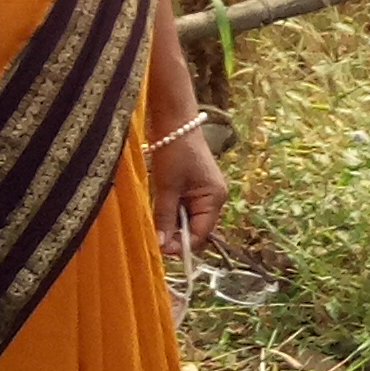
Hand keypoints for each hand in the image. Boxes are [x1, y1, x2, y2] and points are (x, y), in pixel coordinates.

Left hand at [149, 109, 224, 259]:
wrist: (174, 121)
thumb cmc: (174, 152)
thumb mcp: (167, 187)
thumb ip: (165, 217)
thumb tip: (161, 246)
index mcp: (214, 198)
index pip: (201, 234)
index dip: (182, 244)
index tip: (160, 249)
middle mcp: (214, 198)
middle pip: (196, 228)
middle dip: (176, 234)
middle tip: (154, 236)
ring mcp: (205, 191)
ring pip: (188, 218)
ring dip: (172, 222)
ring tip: (155, 220)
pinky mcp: (194, 186)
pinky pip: (184, 206)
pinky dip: (172, 210)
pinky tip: (160, 207)